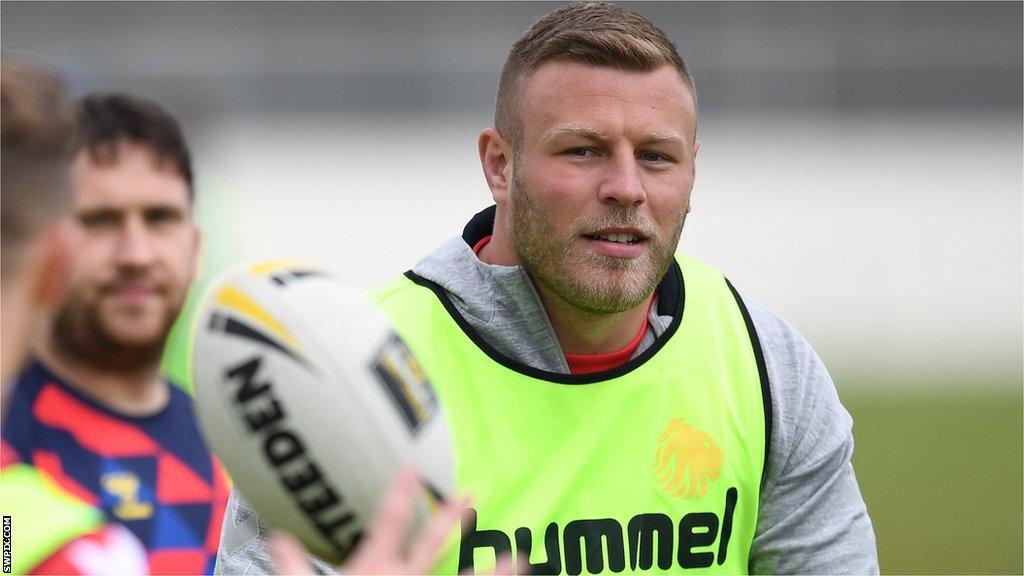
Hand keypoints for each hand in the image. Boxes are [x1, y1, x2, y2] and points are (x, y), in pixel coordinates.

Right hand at [269, 467, 516, 574]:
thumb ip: (294, 565)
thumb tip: (279, 537)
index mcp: (373, 569)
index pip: (387, 521)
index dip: (399, 492)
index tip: (411, 467)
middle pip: (431, 542)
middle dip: (451, 517)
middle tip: (471, 492)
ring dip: (494, 574)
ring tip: (521, 560)